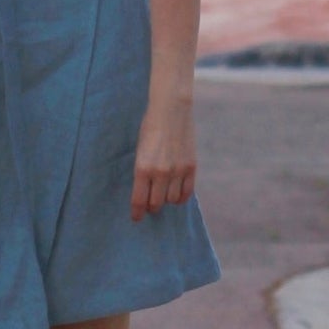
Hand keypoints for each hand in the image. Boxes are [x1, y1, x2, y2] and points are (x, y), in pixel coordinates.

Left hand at [131, 97, 195, 220]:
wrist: (171, 111)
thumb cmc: (150, 128)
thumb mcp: (140, 150)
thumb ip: (142, 171)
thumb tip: (144, 191)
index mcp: (142, 168)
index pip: (139, 200)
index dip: (137, 212)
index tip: (136, 218)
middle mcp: (160, 172)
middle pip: (156, 204)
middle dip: (151, 207)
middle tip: (149, 206)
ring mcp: (177, 171)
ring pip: (171, 200)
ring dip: (166, 200)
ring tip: (163, 196)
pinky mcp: (191, 168)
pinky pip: (186, 193)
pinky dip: (180, 197)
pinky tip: (176, 194)